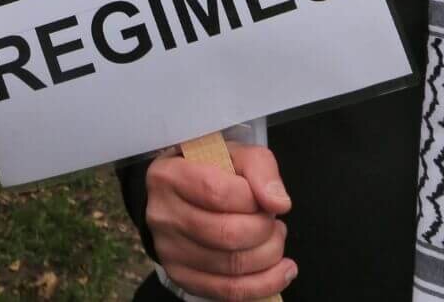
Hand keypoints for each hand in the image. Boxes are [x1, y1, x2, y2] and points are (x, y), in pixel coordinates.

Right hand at [143, 142, 295, 299]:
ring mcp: (168, 250)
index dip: (252, 199)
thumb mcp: (237, 156)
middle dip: (265, 230)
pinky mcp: (181, 276)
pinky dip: (265, 283)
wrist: (186, 196)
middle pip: (226, 234)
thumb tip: (278, 203)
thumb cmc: (214, 172)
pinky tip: (282, 270)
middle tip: (273, 221)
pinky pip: (228, 291)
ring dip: (269, 254)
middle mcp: (161, 215)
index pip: (217, 193)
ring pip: (231, 266)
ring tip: (274, 238)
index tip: (261, 197)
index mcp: (168, 176)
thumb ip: (260, 169)